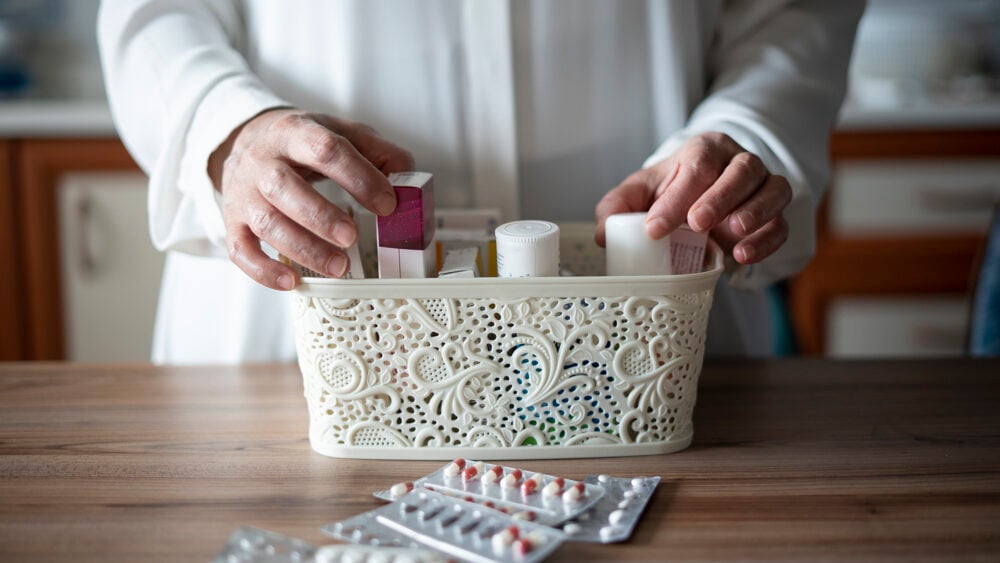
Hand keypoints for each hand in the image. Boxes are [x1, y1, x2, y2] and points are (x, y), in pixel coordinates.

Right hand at [209, 108, 413, 288]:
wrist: (249, 139)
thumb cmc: (304, 143)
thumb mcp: (342, 133)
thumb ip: (379, 152)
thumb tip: (407, 182)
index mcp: (295, 132)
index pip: (324, 149)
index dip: (358, 177)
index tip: (386, 204)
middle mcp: (263, 161)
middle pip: (285, 188)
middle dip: (321, 217)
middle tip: (353, 238)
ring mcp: (244, 193)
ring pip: (265, 222)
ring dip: (303, 248)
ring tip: (339, 266)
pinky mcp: (233, 222)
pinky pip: (240, 251)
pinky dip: (264, 271)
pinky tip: (293, 281)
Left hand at [595, 132, 791, 264]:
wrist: (704, 198)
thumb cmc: (672, 192)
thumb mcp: (640, 193)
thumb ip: (616, 207)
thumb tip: (603, 234)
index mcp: (704, 150)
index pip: (696, 166)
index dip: (676, 198)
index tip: (654, 229)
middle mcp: (739, 162)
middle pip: (741, 170)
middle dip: (720, 197)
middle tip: (697, 223)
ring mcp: (763, 187)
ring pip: (772, 190)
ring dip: (754, 213)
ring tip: (732, 233)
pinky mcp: (777, 214)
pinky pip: (781, 224)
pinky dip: (767, 241)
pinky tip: (744, 255)